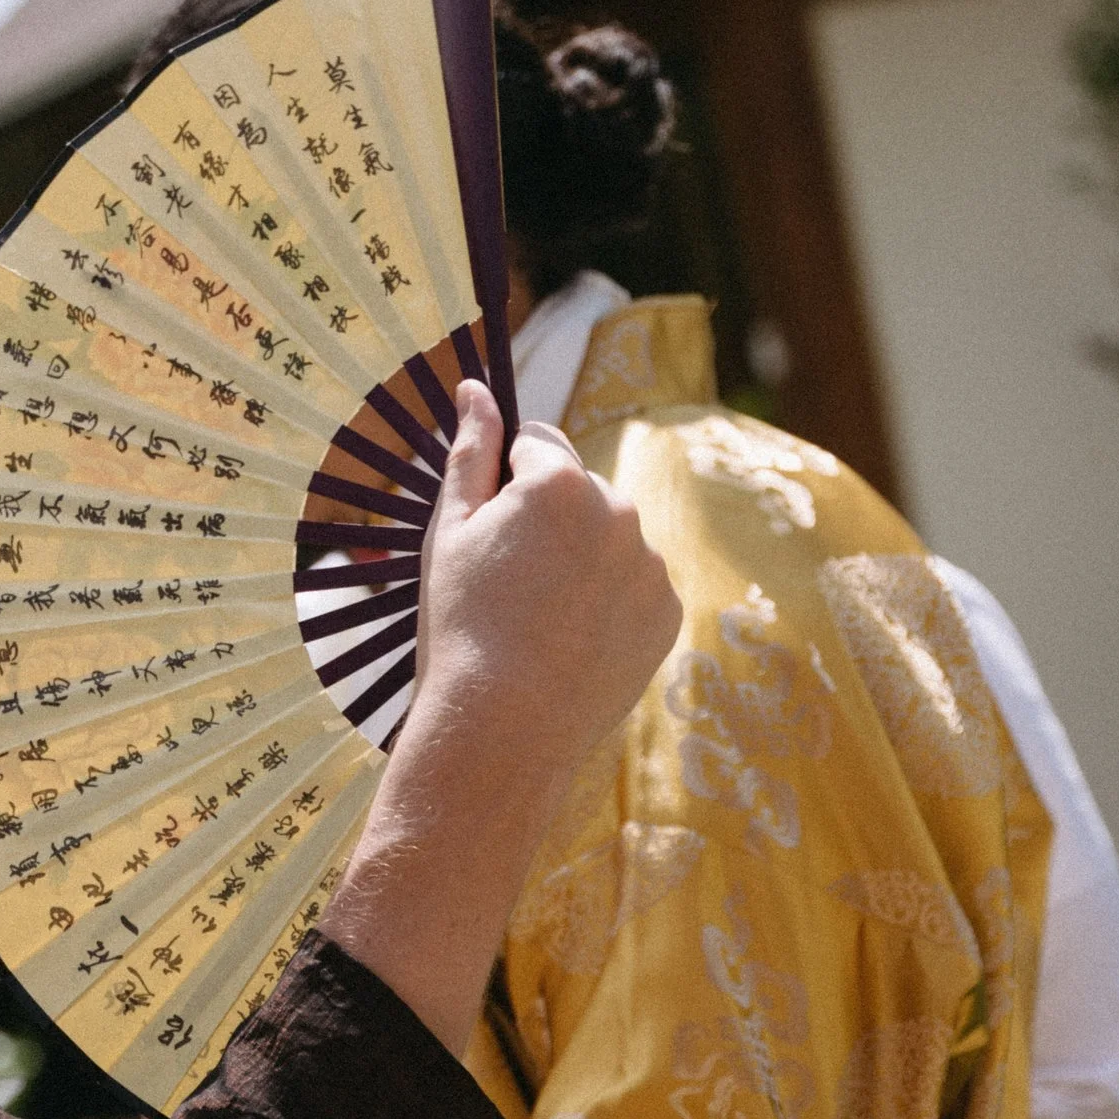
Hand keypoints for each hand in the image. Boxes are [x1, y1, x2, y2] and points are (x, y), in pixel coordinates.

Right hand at [414, 383, 680, 781]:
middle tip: (510, 586)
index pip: (535, 442)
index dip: (504, 484)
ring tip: (541, 620)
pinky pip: (635, 587)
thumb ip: (470, 450)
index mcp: (560, 479)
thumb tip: (476, 386)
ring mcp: (650, 564)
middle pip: (578, 489)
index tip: (489, 533)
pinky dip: (609, 604)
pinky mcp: (668, 612)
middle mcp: (618, 508)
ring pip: (610, 538)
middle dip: (549, 519)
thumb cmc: (461, 625)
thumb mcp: (450, 530)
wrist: (502, 732)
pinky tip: (571, 642)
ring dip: (582, 560)